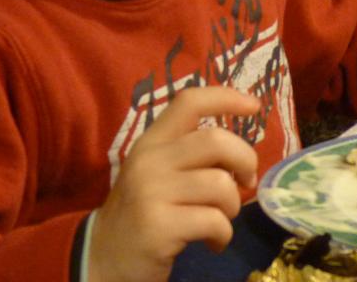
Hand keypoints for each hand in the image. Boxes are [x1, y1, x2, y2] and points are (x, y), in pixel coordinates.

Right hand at [87, 86, 260, 281]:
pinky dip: (223, 235)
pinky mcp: (158, 226)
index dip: (226, 97)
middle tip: (246, 181)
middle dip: (245, 160)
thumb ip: (190, 156)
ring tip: (221, 220)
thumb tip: (239, 154)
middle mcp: (149, 160)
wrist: (102, 258)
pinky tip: (213, 243)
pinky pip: (214, 221)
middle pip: (216, 140)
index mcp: (151, 141)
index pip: (189, 102)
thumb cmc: (142, 212)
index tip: (254, 105)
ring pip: (220, 185)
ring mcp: (151, 192)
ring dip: (232, 207)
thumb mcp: (158, 174)